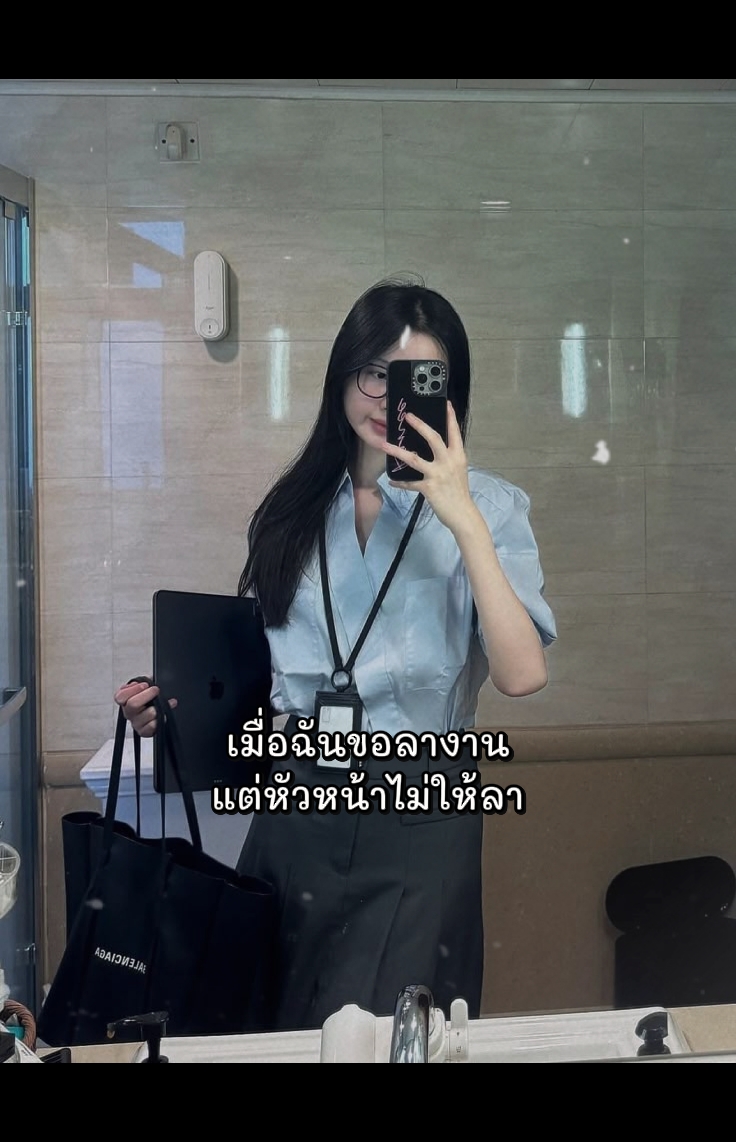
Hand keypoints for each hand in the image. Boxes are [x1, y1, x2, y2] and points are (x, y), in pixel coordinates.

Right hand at [114, 680, 176, 737]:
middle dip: (147, 695)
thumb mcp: (146, 685)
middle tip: (156, 690)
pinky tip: (164, 714)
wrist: (161, 708)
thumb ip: (142, 681)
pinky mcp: (144, 732)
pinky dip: (160, 720)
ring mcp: (136, 723)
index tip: (145, 684)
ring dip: (157, 707)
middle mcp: (129, 713)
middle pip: (132, 704)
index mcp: (125, 701)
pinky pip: (150, 727)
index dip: (132, 689)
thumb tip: (148, 680)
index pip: (120, 697)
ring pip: (146, 715)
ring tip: (164, 703)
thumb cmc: (151, 697)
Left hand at [382, 402, 474, 531]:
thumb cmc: (459, 492)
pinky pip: (410, 482)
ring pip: (414, 458)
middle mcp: (449, 462)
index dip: (450, 417)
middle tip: (407, 415)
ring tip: (384, 444)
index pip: (454, 432)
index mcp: (458, 456)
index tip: (446, 403)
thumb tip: (435, 449)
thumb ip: (448, 458)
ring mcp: (438, 474)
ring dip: (397, 451)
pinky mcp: (428, 487)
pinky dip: (400, 482)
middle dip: (420, 425)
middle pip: (433, 438)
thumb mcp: (458, 470)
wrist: (463, 514)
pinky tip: (392, 480)